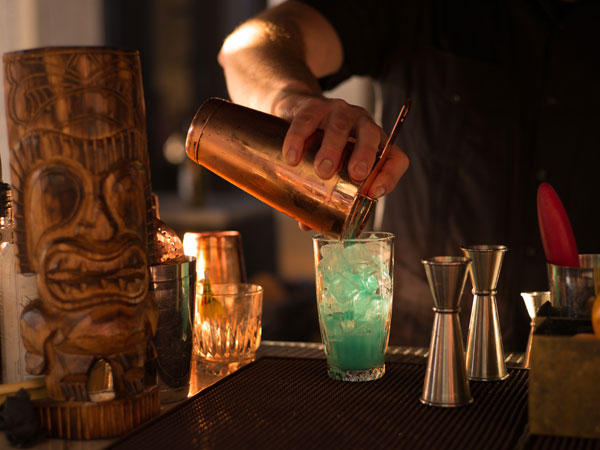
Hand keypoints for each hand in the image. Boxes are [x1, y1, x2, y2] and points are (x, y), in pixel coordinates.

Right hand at [273, 92, 408, 198]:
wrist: (294, 112)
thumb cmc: (318, 145)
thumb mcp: (328, 168)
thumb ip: (322, 195)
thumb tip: (306, 225)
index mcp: (373, 144)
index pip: (395, 158)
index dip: (390, 175)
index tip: (375, 193)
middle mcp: (360, 125)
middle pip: (370, 136)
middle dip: (364, 156)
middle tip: (355, 176)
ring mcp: (337, 112)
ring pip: (340, 126)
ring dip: (333, 148)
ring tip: (322, 171)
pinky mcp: (311, 106)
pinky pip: (307, 120)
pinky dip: (299, 138)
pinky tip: (292, 156)